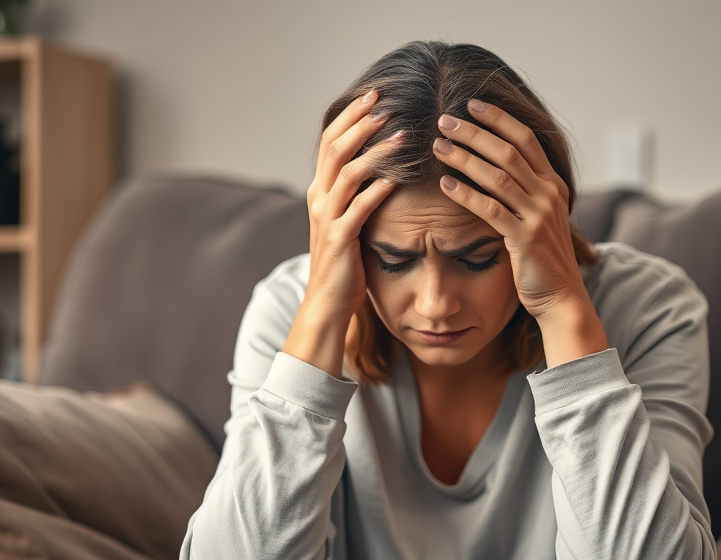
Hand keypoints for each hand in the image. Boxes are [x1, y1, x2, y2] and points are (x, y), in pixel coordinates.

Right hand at [284, 90, 399, 375]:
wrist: (326, 305)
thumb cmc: (344, 264)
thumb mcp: (348, 222)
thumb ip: (358, 194)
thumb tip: (383, 167)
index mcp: (320, 190)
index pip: (332, 140)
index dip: (351, 115)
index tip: (375, 94)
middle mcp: (319, 198)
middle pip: (336, 147)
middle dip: (361, 121)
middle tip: (386, 100)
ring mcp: (327, 218)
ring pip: (347, 172)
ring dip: (375, 150)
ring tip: (401, 134)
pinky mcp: (339, 239)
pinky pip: (359, 208)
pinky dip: (378, 189)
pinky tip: (399, 178)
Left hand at [433, 100, 585, 320]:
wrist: (560, 297)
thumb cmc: (542, 259)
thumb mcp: (539, 218)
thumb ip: (525, 193)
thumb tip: (496, 168)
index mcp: (553, 184)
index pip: (525, 139)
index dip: (499, 119)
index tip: (472, 104)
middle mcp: (549, 194)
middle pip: (508, 151)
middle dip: (474, 133)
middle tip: (445, 120)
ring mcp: (539, 215)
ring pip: (498, 176)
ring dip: (465, 158)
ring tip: (438, 147)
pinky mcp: (525, 239)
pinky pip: (491, 210)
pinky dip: (466, 195)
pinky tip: (444, 185)